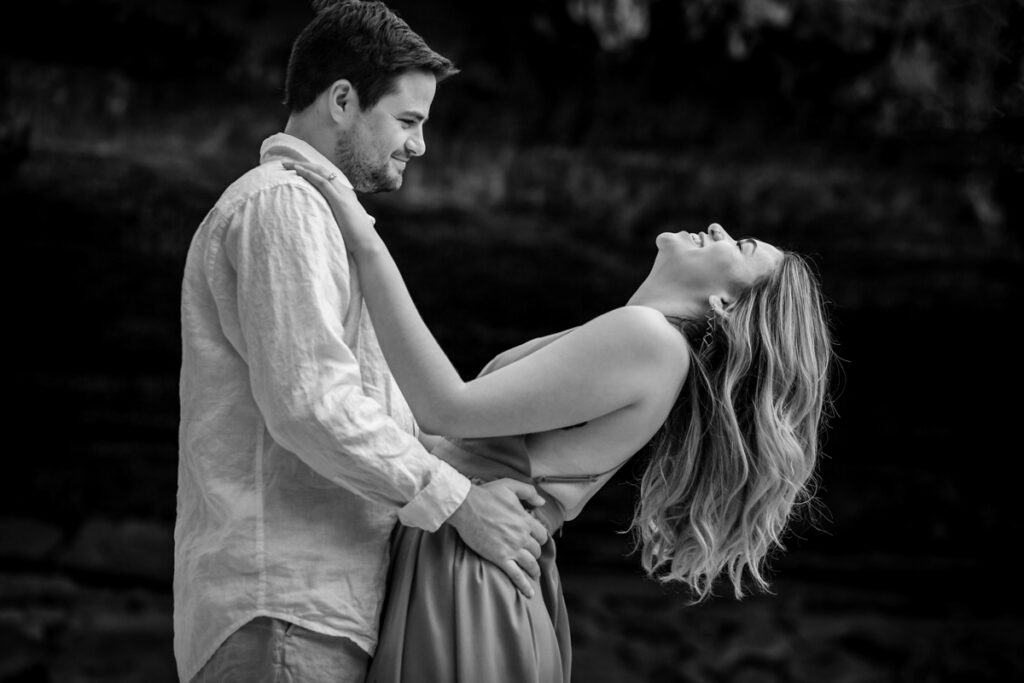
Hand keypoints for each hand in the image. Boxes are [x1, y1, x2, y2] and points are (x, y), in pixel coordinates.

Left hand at [282, 161, 378, 252]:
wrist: (367, 245)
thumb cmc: (355, 240)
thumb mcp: (342, 225)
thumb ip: (333, 220)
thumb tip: (322, 224)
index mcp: (346, 195)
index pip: (326, 177)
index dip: (311, 171)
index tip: (295, 170)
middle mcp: (344, 190)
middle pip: (321, 171)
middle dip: (303, 165)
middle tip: (286, 164)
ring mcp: (342, 193)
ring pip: (320, 172)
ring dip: (302, 166)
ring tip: (286, 165)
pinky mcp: (339, 199)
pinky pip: (321, 182)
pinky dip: (308, 174)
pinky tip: (297, 171)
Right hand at [446, 479, 549, 597]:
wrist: (465, 506)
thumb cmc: (486, 494)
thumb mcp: (510, 485)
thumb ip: (528, 492)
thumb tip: (541, 503)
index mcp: (525, 520)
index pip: (541, 534)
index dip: (538, 537)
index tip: (534, 540)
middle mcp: (522, 536)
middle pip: (536, 550)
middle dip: (535, 553)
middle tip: (531, 556)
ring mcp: (511, 548)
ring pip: (530, 564)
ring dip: (533, 570)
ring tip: (533, 574)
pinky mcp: (499, 558)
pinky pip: (516, 575)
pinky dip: (524, 585)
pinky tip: (529, 593)